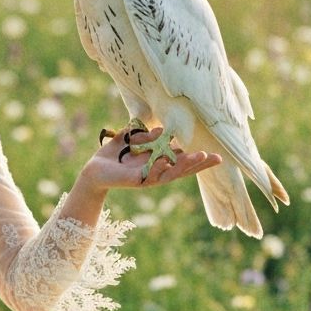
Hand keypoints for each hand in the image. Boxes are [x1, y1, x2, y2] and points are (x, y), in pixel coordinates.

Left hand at [83, 126, 221, 190]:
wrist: (94, 170)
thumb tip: (163, 128)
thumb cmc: (115, 155)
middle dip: (199, 164)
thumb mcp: (133, 140)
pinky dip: (158, 168)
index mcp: (158, 163)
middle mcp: (156, 172)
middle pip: (182, 169)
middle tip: (217, 158)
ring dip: (184, 165)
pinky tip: (166, 160)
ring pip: (170, 173)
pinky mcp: (135, 181)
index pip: (182, 161)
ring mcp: (147, 178)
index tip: (217, 156)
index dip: (199, 160)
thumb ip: (147, 135)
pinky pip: (149, 175)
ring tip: (199, 156)